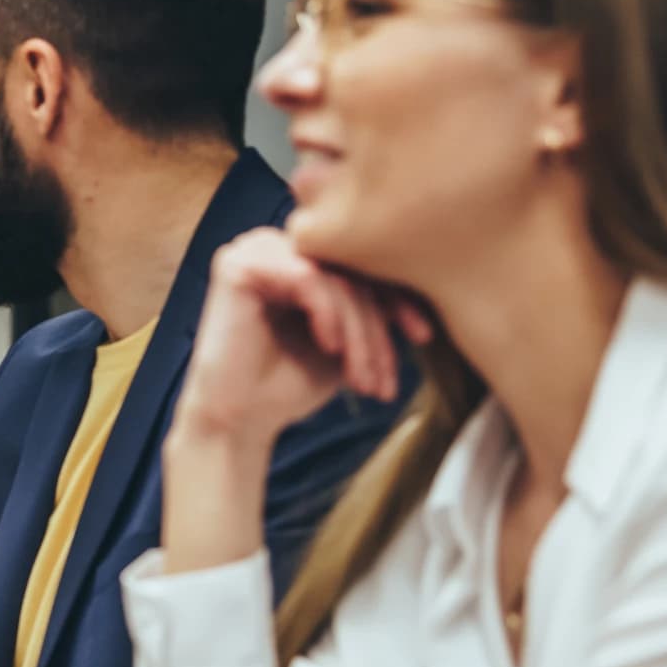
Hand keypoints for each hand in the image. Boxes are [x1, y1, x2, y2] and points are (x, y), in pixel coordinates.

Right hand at [175, 227, 430, 447]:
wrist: (239, 422)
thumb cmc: (287, 385)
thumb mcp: (347, 341)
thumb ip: (373, 309)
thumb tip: (428, 288)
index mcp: (298, 257)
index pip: (360, 264)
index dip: (398, 299)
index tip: (424, 338)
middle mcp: (275, 245)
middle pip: (350, 270)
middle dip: (376, 327)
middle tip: (383, 378)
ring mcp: (253, 250)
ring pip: (333, 277)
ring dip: (357, 330)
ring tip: (360, 377)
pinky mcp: (237, 265)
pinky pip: (306, 278)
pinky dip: (327, 315)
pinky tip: (329, 348)